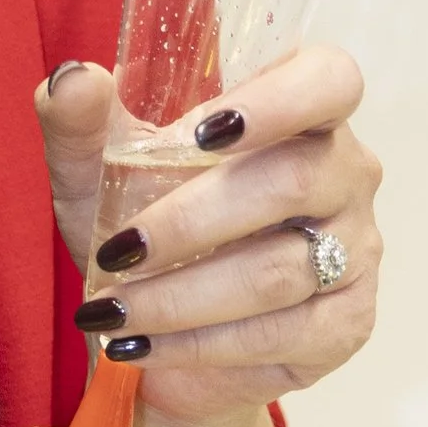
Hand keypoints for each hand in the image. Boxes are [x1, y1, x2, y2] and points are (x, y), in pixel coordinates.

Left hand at [35, 45, 382, 419]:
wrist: (159, 326)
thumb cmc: (143, 223)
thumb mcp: (94, 170)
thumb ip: (80, 120)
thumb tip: (73, 83)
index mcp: (300, 113)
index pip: (329, 81)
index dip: (279, 100)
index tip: (202, 132)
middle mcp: (345, 173)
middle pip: (295, 181)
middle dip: (192, 221)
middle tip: (119, 249)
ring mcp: (355, 250)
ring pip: (279, 271)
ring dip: (181, 296)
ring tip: (111, 309)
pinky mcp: (345, 323)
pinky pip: (279, 335)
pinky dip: (198, 344)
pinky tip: (141, 346)